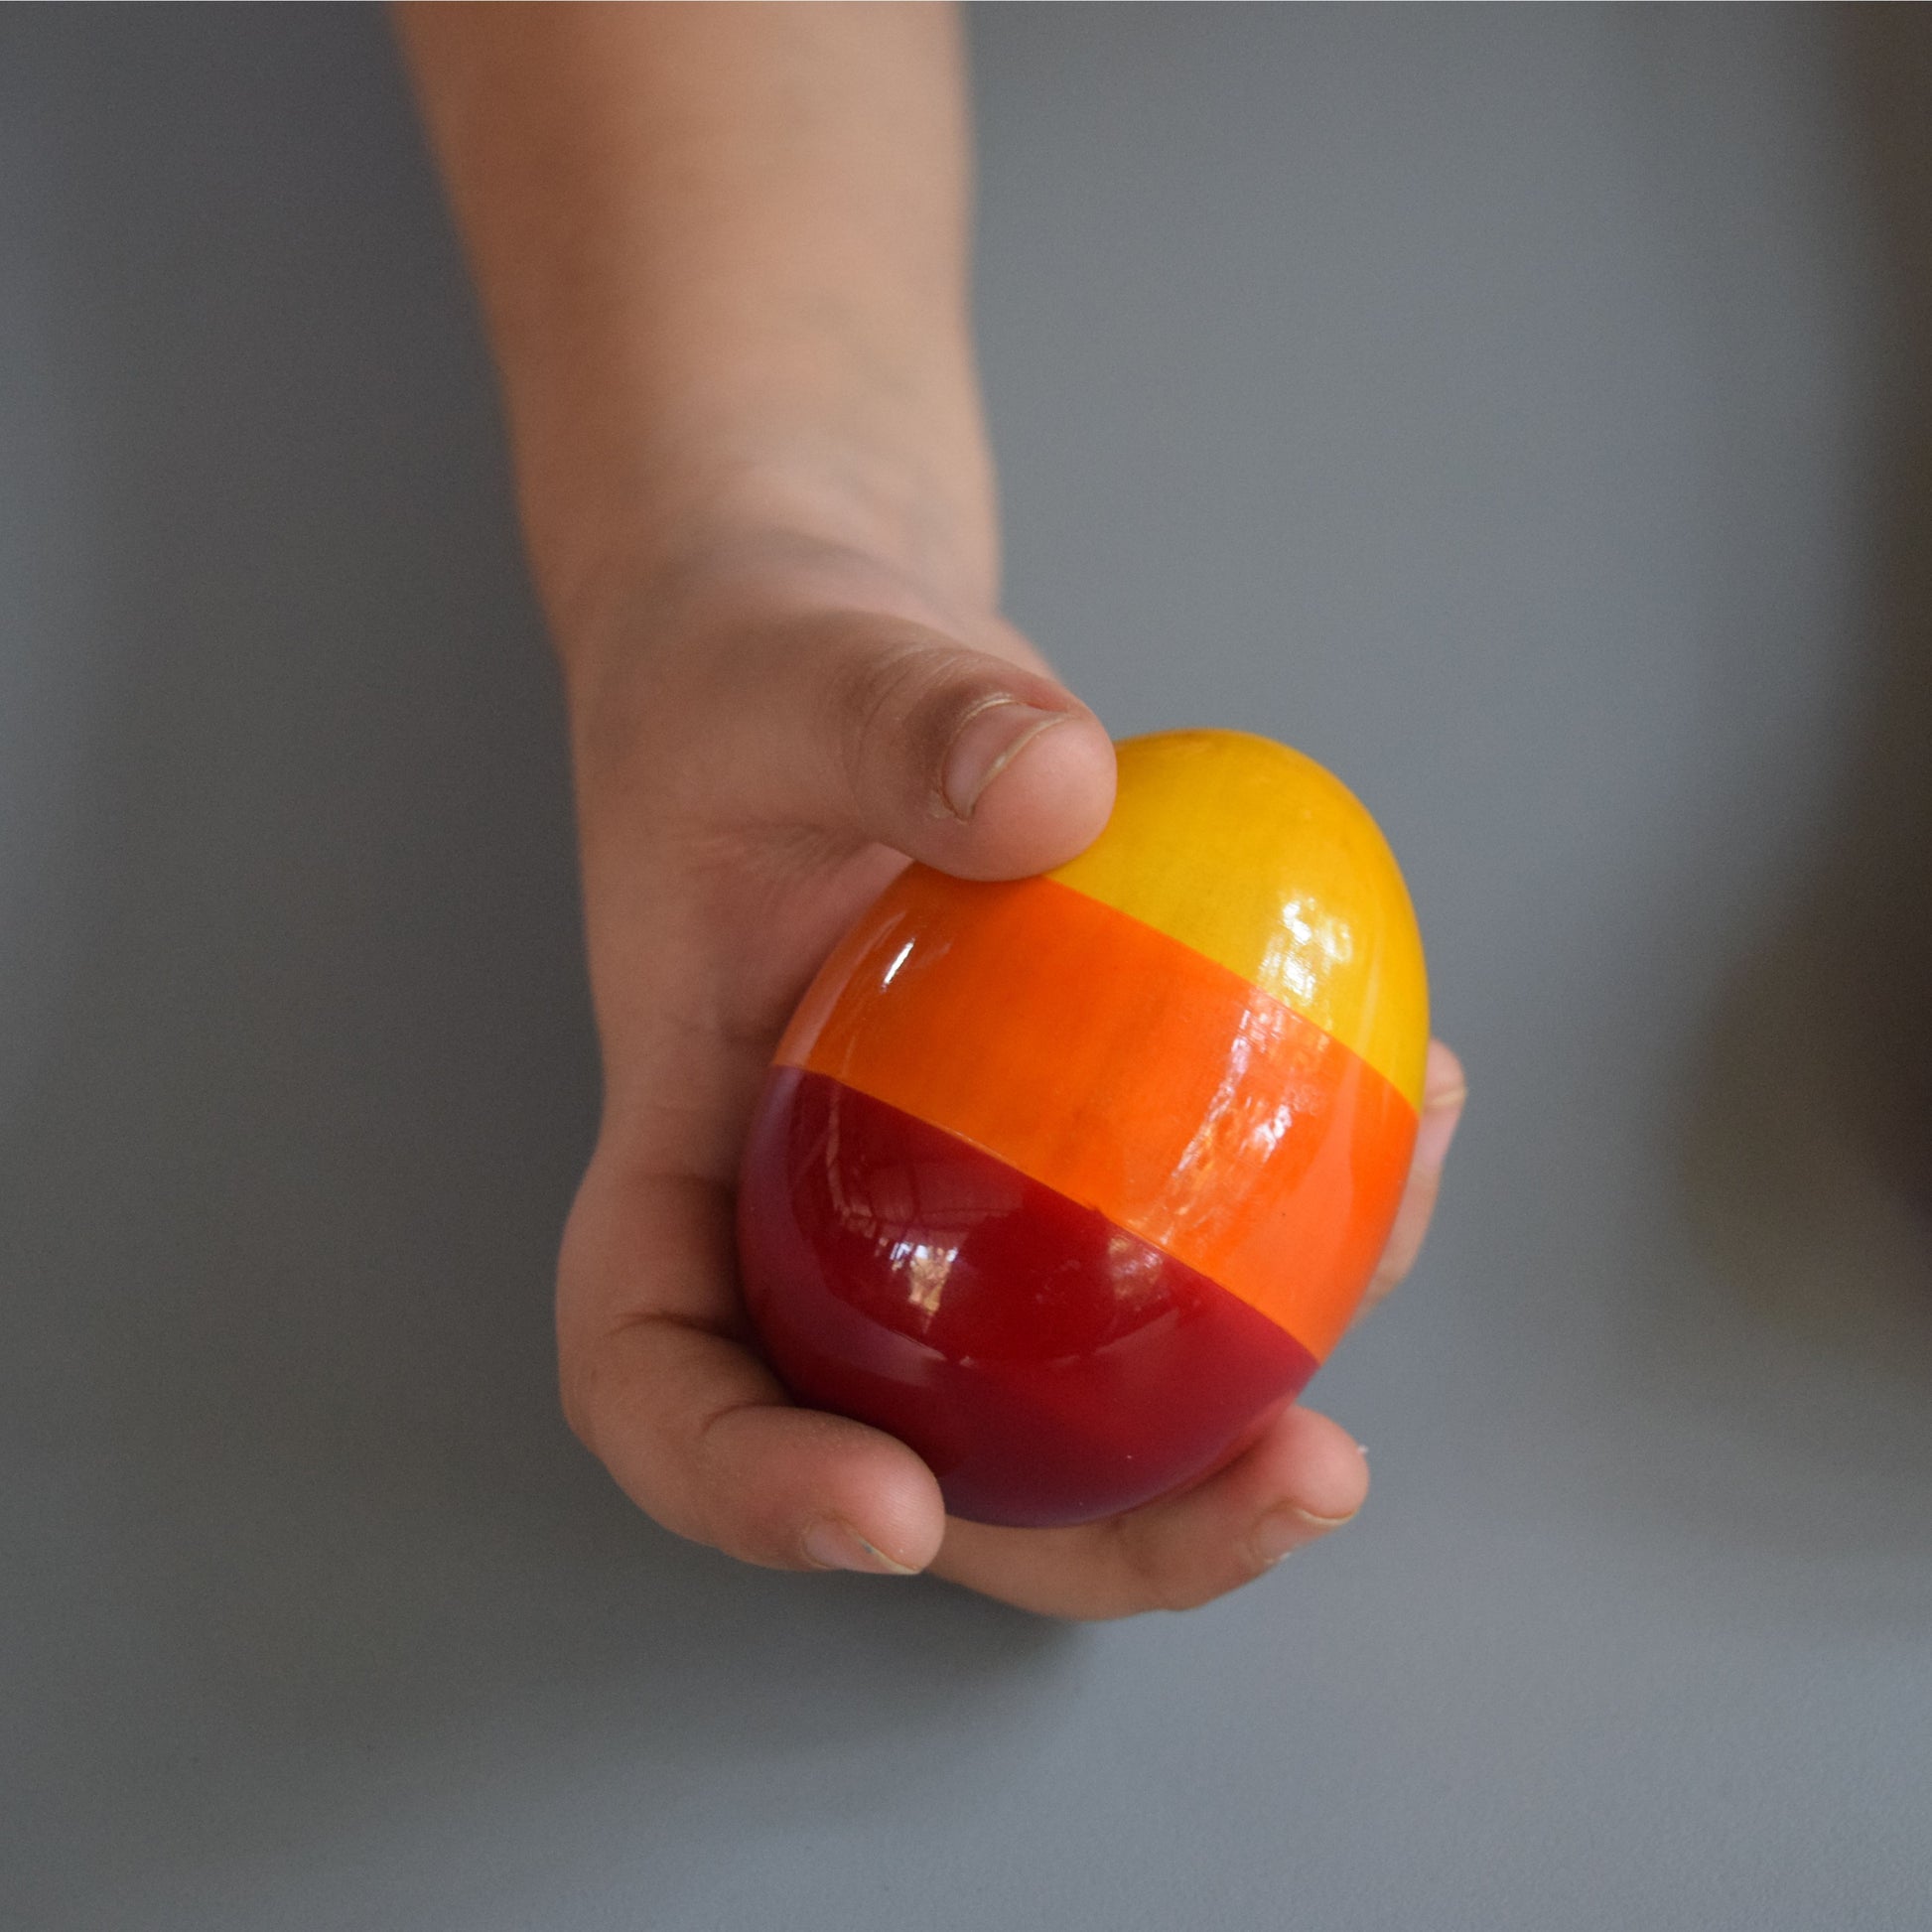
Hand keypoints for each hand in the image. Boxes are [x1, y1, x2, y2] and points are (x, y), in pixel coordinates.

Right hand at [554, 535, 1465, 1618]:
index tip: (882, 1504)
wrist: (830, 653)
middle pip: (925, 1449)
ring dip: (1259, 1387)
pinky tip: (1415, 1100)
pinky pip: (1184, 1220)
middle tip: (1297, 1487)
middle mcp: (821, 1222)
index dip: (742, 1480)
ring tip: (1401, 1238)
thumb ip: (899, 728)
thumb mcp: (793, 675)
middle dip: (1106, 1536)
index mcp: (684, 1156)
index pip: (654, 1364)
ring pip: (1086, 1378)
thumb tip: (1054, 798)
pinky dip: (1309, 1206)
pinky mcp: (1071, 1138)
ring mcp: (957, 1201)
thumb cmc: (753, 675)